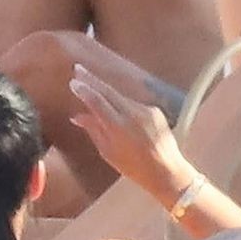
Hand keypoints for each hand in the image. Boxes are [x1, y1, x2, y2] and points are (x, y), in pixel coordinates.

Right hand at [68, 63, 194, 205]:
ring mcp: (146, 110)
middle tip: (78, 68)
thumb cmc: (134, 168)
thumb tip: (77, 116)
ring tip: (94, 89)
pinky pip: (134, 104)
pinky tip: (121, 113)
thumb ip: (93, 130)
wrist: (167, 170)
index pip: (97, 101)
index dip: (84, 90)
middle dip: (92, 79)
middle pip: (108, 91)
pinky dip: (124, 105)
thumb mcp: (108, 152)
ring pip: (121, 97)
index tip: (73, 82)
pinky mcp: (155, 111)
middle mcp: (132, 114)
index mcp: (118, 127)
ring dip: (108, 93)